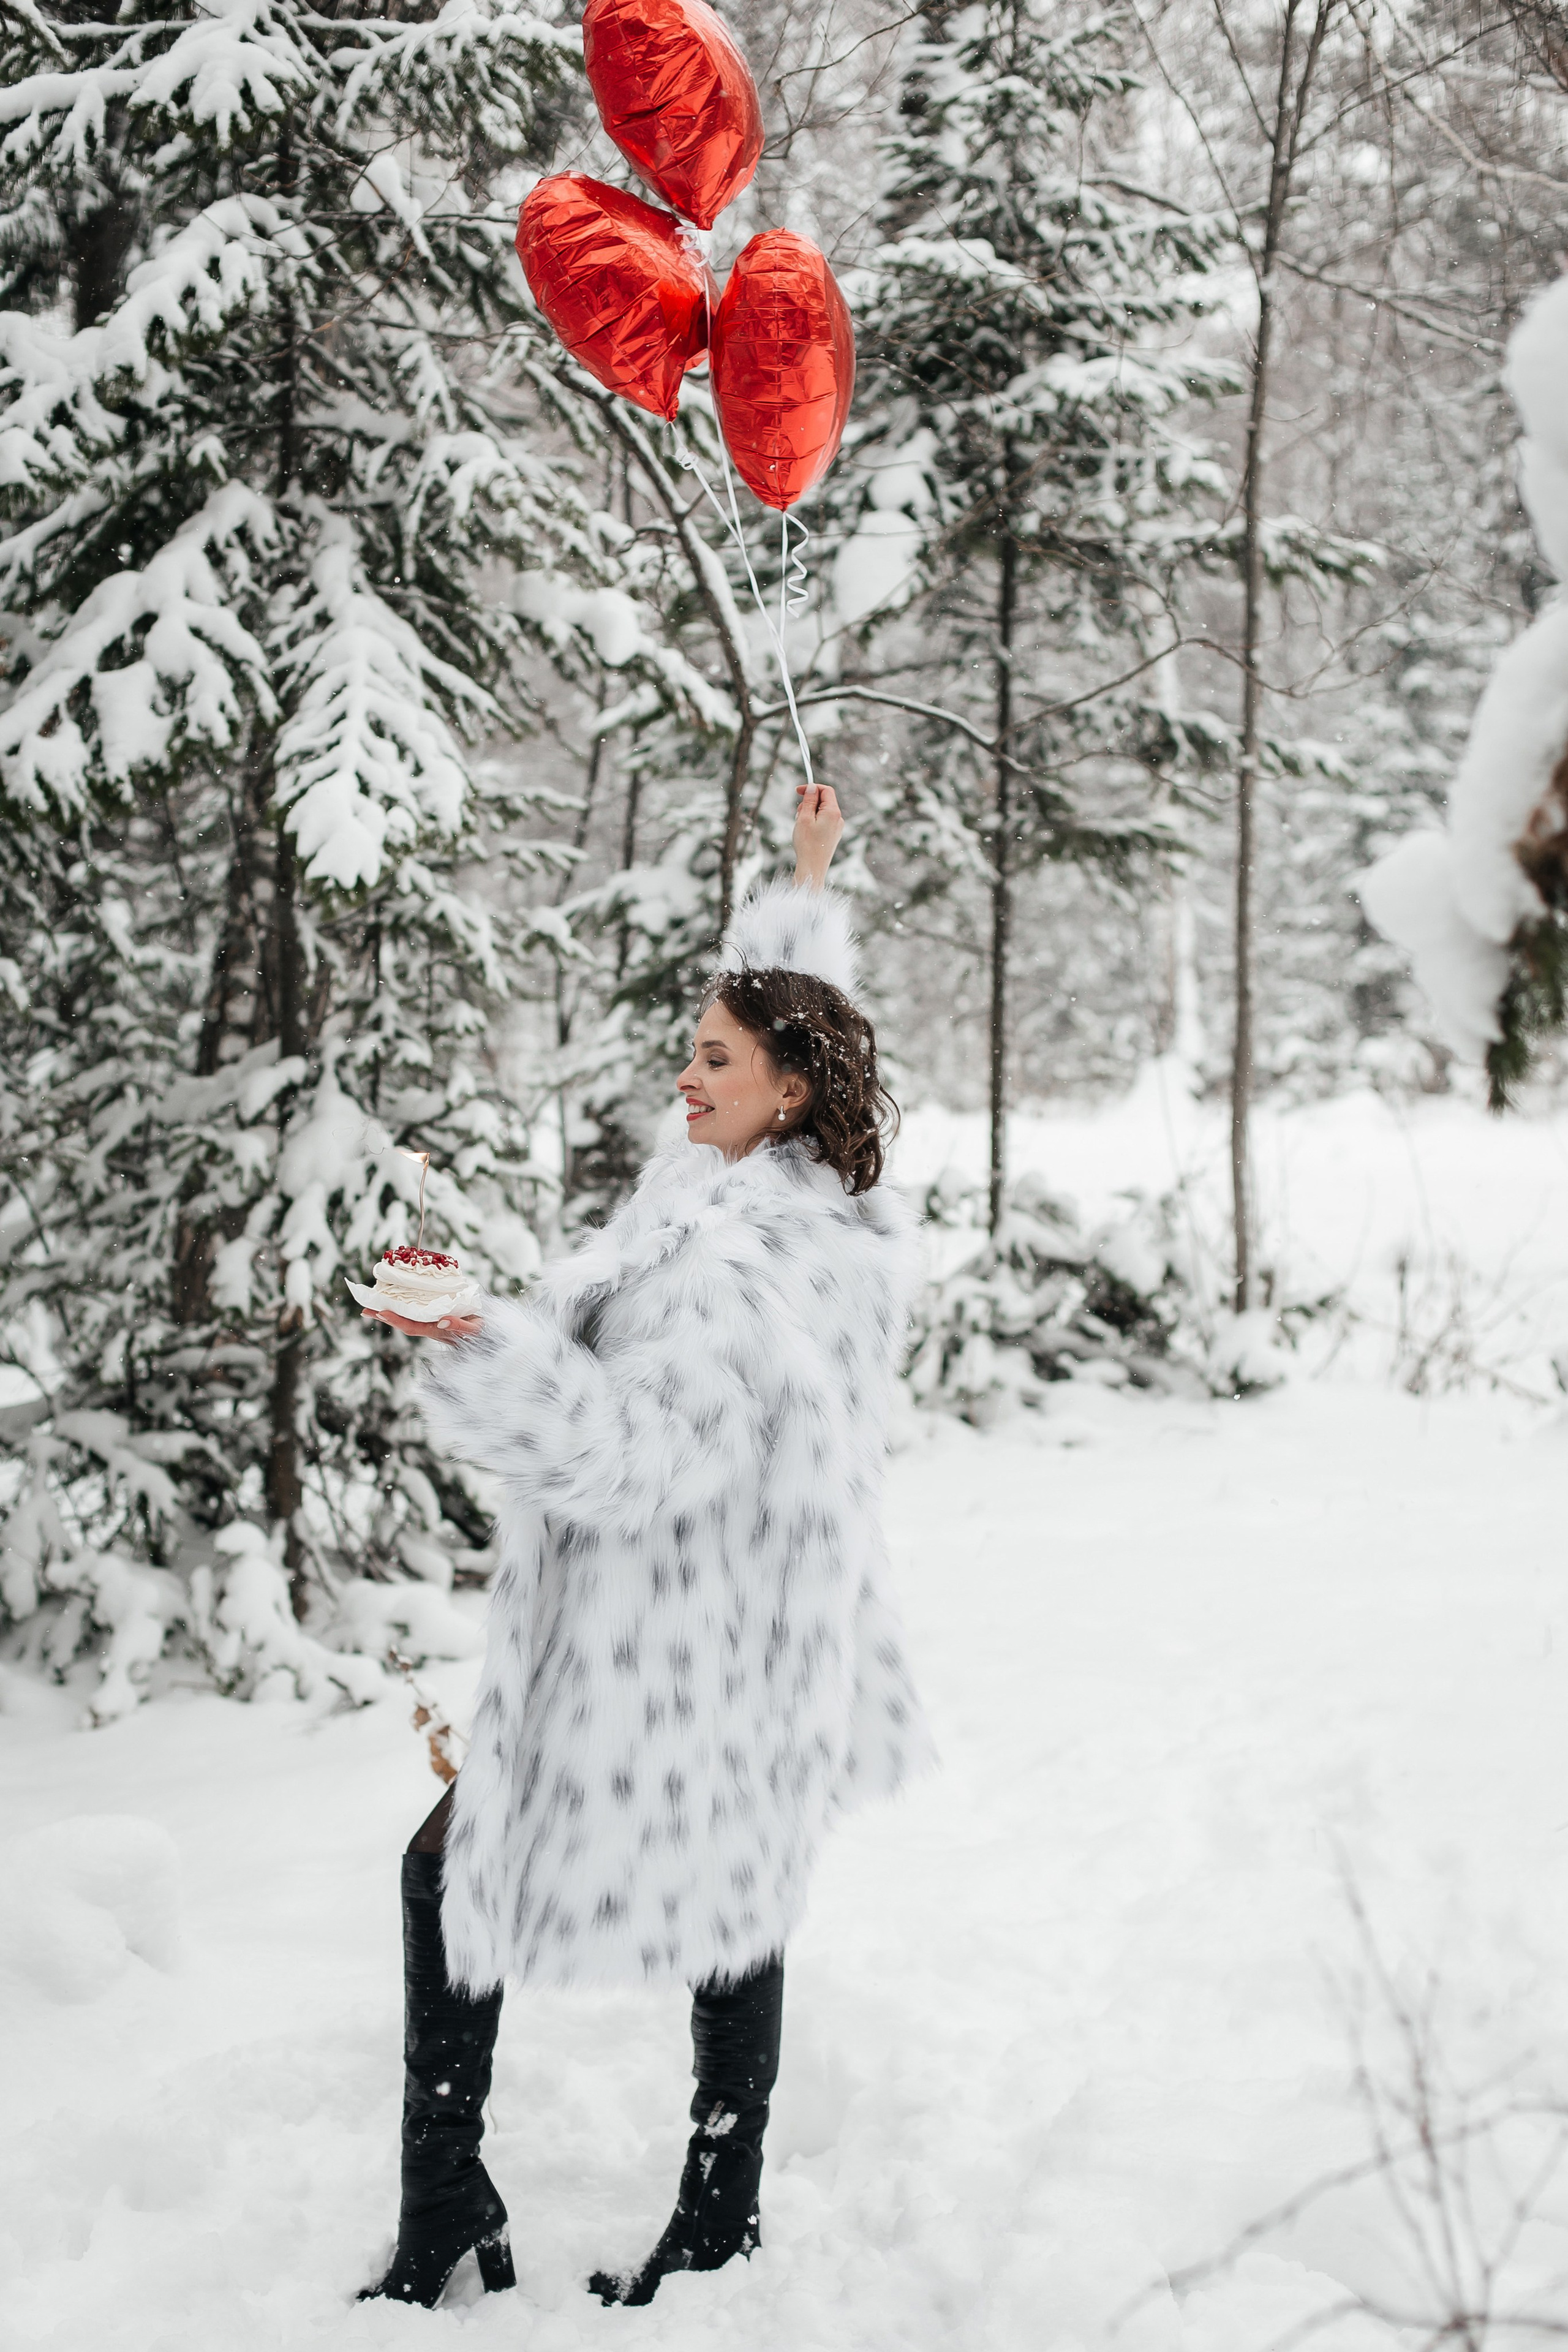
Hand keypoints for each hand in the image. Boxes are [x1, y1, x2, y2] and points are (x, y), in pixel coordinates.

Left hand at [362, 1309, 482, 1343]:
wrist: (496, 1335)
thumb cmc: (487, 1333)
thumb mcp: (477, 1330)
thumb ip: (461, 1327)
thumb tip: (441, 1320)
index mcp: (440, 1331)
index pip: (413, 1326)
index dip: (396, 1320)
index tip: (380, 1312)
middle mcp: (434, 1328)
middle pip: (406, 1323)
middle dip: (386, 1316)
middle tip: (365, 1307)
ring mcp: (437, 1324)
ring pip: (411, 1318)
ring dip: (393, 1311)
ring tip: (376, 1302)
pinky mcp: (441, 1318)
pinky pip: (419, 1312)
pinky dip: (406, 1306)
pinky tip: (400, 1299)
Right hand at [793, 782, 843, 888]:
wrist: (812, 868)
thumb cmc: (807, 844)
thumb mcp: (804, 818)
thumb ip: (809, 800)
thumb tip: (812, 788)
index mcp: (833, 812)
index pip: (826, 790)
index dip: (812, 787)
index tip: (798, 791)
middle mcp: (838, 819)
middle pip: (825, 800)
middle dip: (810, 802)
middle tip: (798, 813)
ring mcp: (837, 828)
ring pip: (823, 811)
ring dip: (810, 812)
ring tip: (801, 825)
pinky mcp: (834, 835)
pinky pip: (824, 822)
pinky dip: (814, 821)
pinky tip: (806, 832)